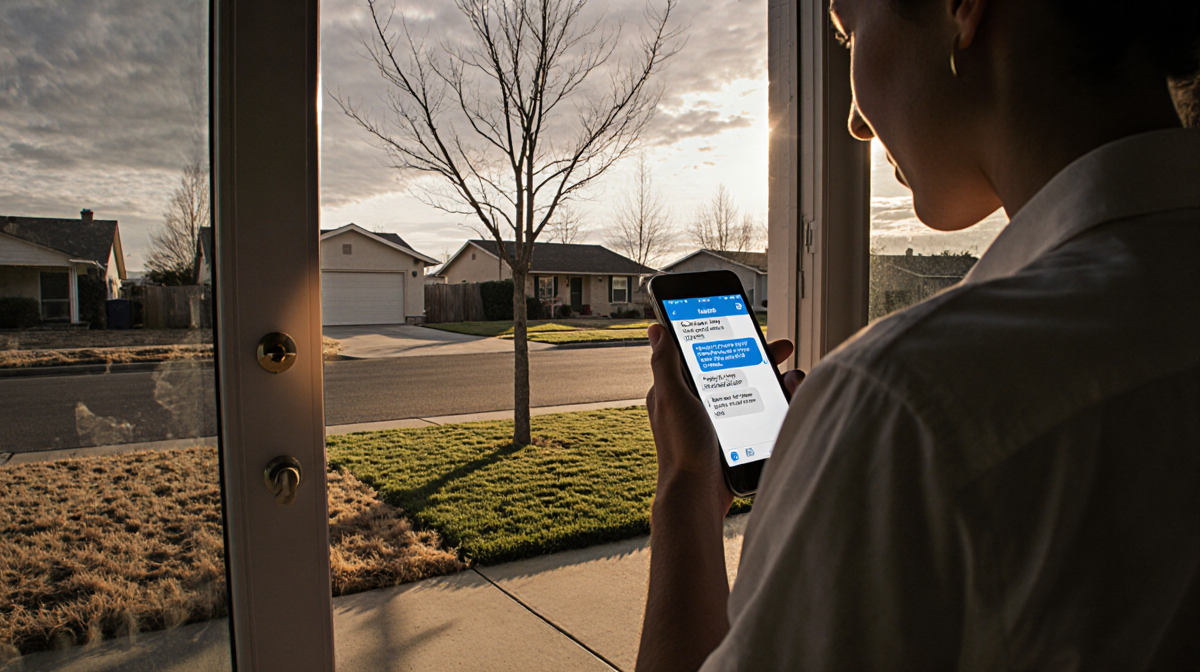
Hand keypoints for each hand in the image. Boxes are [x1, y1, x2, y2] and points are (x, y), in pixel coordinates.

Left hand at [645, 324, 802, 518]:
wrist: (699, 495)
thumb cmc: (681, 448)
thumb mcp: (672, 398)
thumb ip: (665, 363)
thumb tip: (656, 329)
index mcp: (680, 390)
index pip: (707, 353)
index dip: (728, 337)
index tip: (750, 327)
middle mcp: (699, 403)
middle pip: (735, 369)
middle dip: (761, 357)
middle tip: (783, 350)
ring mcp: (720, 422)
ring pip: (753, 391)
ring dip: (775, 382)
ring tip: (789, 383)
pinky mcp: (736, 439)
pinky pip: (760, 415)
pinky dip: (777, 407)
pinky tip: (788, 404)